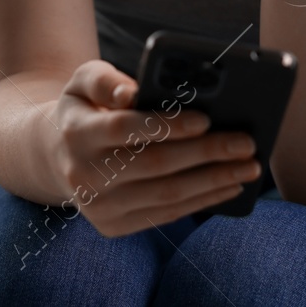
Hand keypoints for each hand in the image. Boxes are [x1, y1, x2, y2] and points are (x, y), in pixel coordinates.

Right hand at [49, 60, 261, 237]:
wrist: (56, 156)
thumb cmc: (84, 108)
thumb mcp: (83, 81)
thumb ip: (105, 80)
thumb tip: (133, 92)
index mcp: (76, 133)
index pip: (126, 128)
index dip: (167, 124)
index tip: (206, 118)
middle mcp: (84, 175)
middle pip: (155, 165)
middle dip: (207, 153)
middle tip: (246, 143)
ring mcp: (99, 206)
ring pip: (166, 195)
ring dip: (214, 181)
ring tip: (249, 167)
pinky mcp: (113, 226)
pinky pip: (166, 215)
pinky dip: (202, 201)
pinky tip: (229, 186)